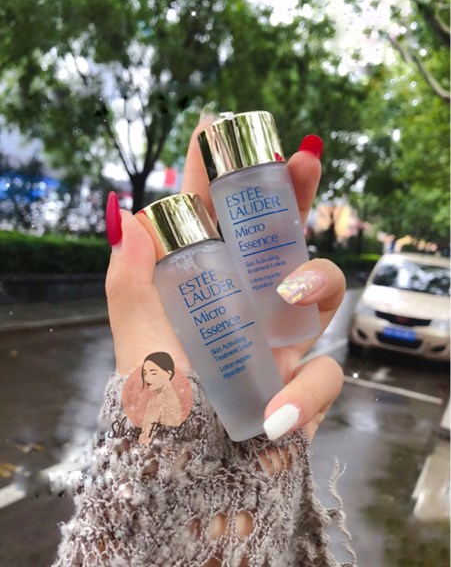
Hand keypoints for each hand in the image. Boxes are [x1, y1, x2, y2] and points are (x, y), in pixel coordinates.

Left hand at [105, 116, 343, 442]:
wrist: (186, 482)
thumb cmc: (158, 410)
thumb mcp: (135, 343)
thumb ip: (129, 282)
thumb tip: (131, 217)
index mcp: (207, 288)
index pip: (218, 222)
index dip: (223, 177)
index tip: (220, 129)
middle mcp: (247, 304)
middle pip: (280, 235)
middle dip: (293, 194)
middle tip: (301, 158)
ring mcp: (281, 339)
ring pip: (321, 288)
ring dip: (318, 280)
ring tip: (293, 292)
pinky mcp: (305, 379)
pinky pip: (326, 372)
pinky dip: (306, 391)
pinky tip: (277, 414)